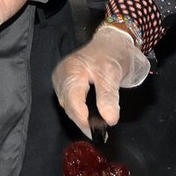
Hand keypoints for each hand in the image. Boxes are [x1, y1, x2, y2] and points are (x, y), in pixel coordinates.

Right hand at [52, 23, 150, 137]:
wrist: (111, 42)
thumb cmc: (111, 55)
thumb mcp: (113, 75)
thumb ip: (108, 97)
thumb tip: (109, 119)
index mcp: (71, 71)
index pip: (73, 102)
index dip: (84, 120)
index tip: (98, 133)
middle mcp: (61, 75)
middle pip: (69, 106)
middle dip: (83, 120)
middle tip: (101, 132)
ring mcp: (62, 79)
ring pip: (68, 106)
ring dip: (82, 117)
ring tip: (98, 126)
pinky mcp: (65, 83)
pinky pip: (70, 102)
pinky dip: (80, 110)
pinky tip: (90, 116)